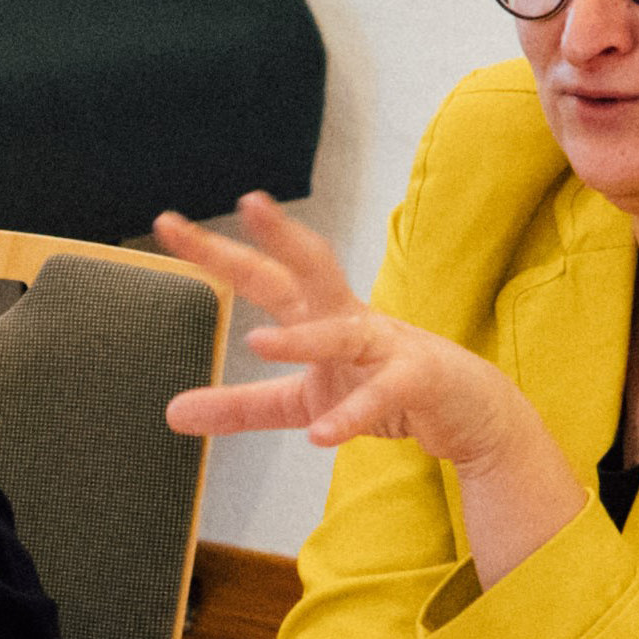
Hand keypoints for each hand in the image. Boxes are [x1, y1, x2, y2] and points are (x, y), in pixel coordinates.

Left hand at [155, 194, 545, 473]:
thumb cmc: (383, 391)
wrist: (472, 413)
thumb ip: (242, 406)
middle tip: (248, 201)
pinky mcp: (421, 381)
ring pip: (344, 332)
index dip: (217, 250)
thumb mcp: (302, 401)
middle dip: (278, 236)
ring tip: (257, 343)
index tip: (167, 223)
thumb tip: (171, 413)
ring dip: (303, 338)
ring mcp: (389, 345)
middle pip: (311, 268)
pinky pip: (383, 394)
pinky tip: (322, 436)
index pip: (263, 273)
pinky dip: (353, 414)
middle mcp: (351, 317)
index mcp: (319, 313)